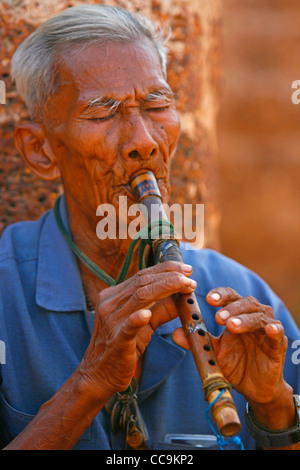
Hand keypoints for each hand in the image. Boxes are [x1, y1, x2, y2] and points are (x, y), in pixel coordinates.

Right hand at [79, 261, 195, 397]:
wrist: (98, 376)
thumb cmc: (122, 347)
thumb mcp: (144, 325)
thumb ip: (161, 309)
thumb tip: (184, 296)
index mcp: (113, 296)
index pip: (142, 275)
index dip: (166, 270)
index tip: (186, 269)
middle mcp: (110, 303)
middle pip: (143, 282)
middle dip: (169, 276)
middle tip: (190, 277)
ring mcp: (111, 321)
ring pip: (140, 297)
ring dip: (165, 288)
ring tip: (184, 285)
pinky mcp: (116, 340)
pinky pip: (127, 327)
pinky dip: (137, 319)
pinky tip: (147, 314)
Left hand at [173, 287, 288, 405]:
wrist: (254, 388)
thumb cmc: (234, 363)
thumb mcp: (213, 351)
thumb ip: (198, 340)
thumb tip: (174, 333)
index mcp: (237, 313)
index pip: (230, 297)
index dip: (220, 295)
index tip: (208, 299)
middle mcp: (254, 316)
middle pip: (245, 302)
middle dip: (230, 307)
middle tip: (217, 317)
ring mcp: (267, 329)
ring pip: (259, 316)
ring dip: (245, 319)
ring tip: (231, 326)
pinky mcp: (278, 344)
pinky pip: (278, 332)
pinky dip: (274, 329)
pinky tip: (269, 330)